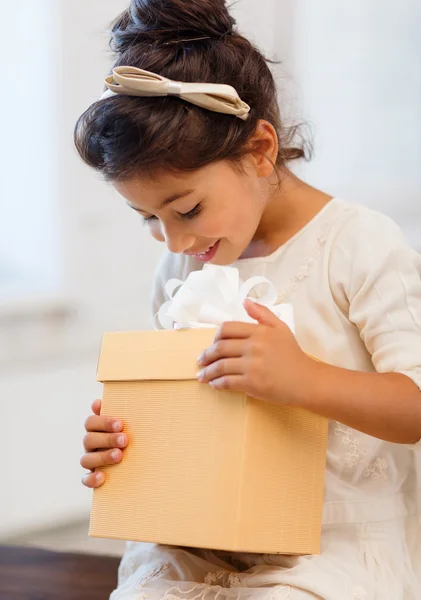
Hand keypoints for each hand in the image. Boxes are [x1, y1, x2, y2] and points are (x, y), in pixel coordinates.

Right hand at [80, 399, 127, 487]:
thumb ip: (120, 411)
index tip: (120, 424)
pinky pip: (85, 479)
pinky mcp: (92, 478)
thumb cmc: (132, 436)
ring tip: (119, 456)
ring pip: (86, 459)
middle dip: (107, 439)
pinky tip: (103, 476)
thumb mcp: (128, 424)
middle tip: (125, 440)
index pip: (90, 422)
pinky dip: (92, 479)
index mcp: (97, 429)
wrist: (141, 461)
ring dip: (102, 456)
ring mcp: (90, 461)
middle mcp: (91, 444)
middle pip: (88, 439)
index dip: (103, 422)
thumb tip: (99, 402)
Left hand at [197, 299, 315, 405]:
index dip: (215, 337)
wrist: (306, 380)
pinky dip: (217, 383)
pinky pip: (227, 382)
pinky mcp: (252, 383)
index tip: (212, 344)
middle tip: (200, 361)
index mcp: (259, 331)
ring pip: (221, 366)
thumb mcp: (281, 328)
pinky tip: (214, 384)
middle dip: (206, 355)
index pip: (227, 329)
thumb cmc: (293, 354)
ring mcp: (252, 366)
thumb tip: (245, 301)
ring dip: (207, 371)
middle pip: (220, 348)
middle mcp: (254, 346)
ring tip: (202, 375)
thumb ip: (263, 314)